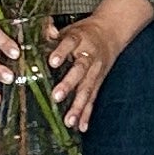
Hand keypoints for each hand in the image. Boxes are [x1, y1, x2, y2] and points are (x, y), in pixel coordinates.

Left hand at [47, 0, 151, 128]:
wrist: (111, 33)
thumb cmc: (83, 32)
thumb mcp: (69, 28)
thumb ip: (52, 32)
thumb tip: (42, 30)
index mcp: (79, 39)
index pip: (70, 43)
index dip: (61, 52)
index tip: (52, 62)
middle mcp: (89, 56)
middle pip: (80, 70)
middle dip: (69, 84)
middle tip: (57, 96)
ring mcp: (95, 71)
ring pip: (87, 89)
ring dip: (78, 106)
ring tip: (69, 121)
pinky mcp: (98, 82)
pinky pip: (92, 99)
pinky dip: (87, 114)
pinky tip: (81, 127)